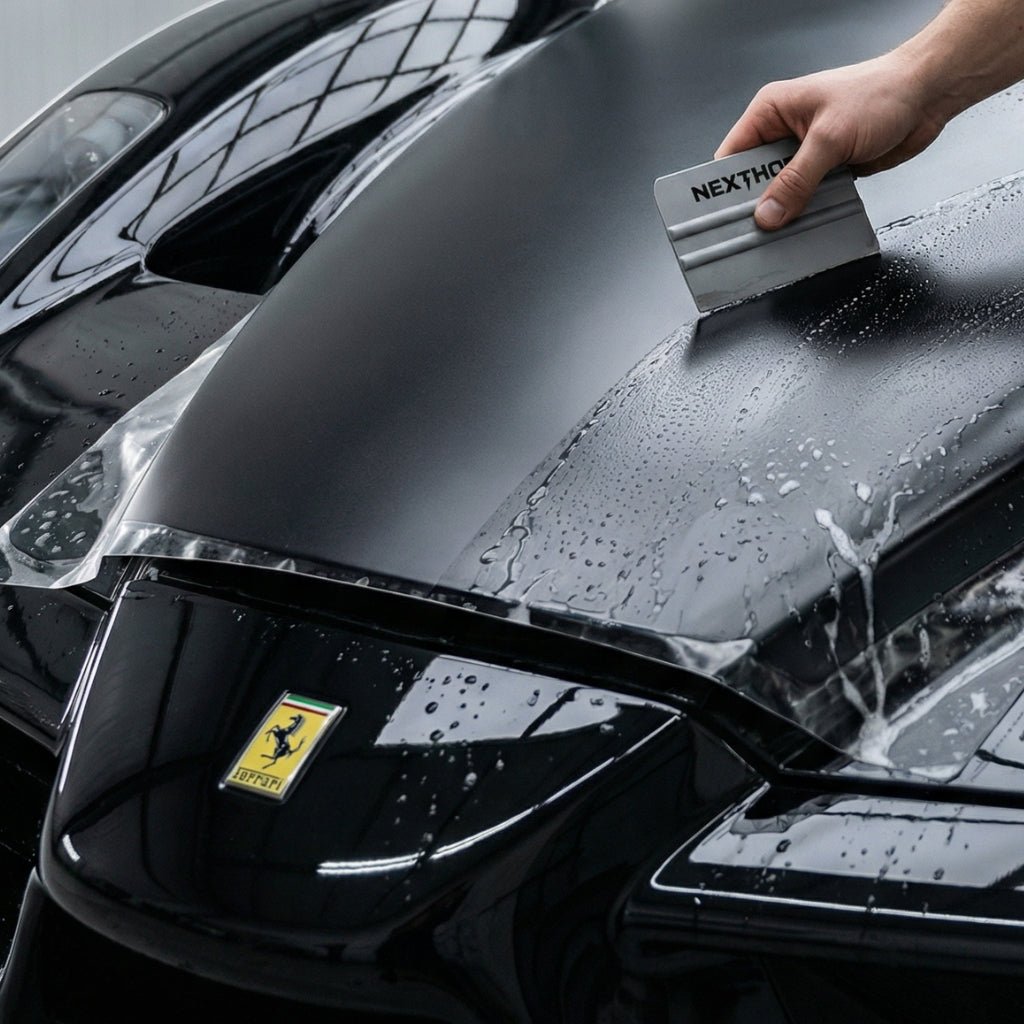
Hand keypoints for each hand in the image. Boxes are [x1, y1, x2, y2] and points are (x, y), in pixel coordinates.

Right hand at [715, 52, 946, 229]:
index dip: (724, 189)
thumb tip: (767, 214)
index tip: (724, 216)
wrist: (927, 95)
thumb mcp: (830, 138)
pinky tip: (807, 224)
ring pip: (781, 195)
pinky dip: (807, 213)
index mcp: (771, 112)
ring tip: (782, 232)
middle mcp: (783, 133)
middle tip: (755, 232)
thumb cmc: (881, 93)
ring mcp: (804, 154)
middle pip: (753, 182)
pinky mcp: (825, 171)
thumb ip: (796, 181)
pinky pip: (806, 200)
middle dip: (757, 207)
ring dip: (785, 213)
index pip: (731, 157)